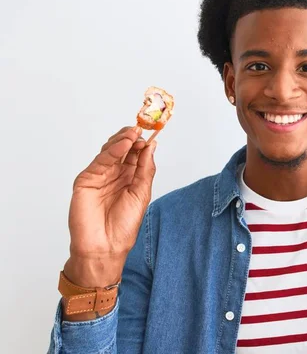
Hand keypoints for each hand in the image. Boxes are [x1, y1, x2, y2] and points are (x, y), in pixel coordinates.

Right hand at [63, 126, 156, 286]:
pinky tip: (124, 143)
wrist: (105, 245)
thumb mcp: (142, 193)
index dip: (143, 142)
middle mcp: (115, 175)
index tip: (153, 131)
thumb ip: (145, 169)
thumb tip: (151, 146)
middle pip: (123, 150)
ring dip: (123, 140)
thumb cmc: (124, 225)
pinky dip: (112, 150)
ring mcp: (100, 176)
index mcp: (130, 178)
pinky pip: (101, 161)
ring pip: (111, 151)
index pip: (136, 154)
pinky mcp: (86, 179)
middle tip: (143, 127)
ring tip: (134, 132)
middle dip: (133, 137)